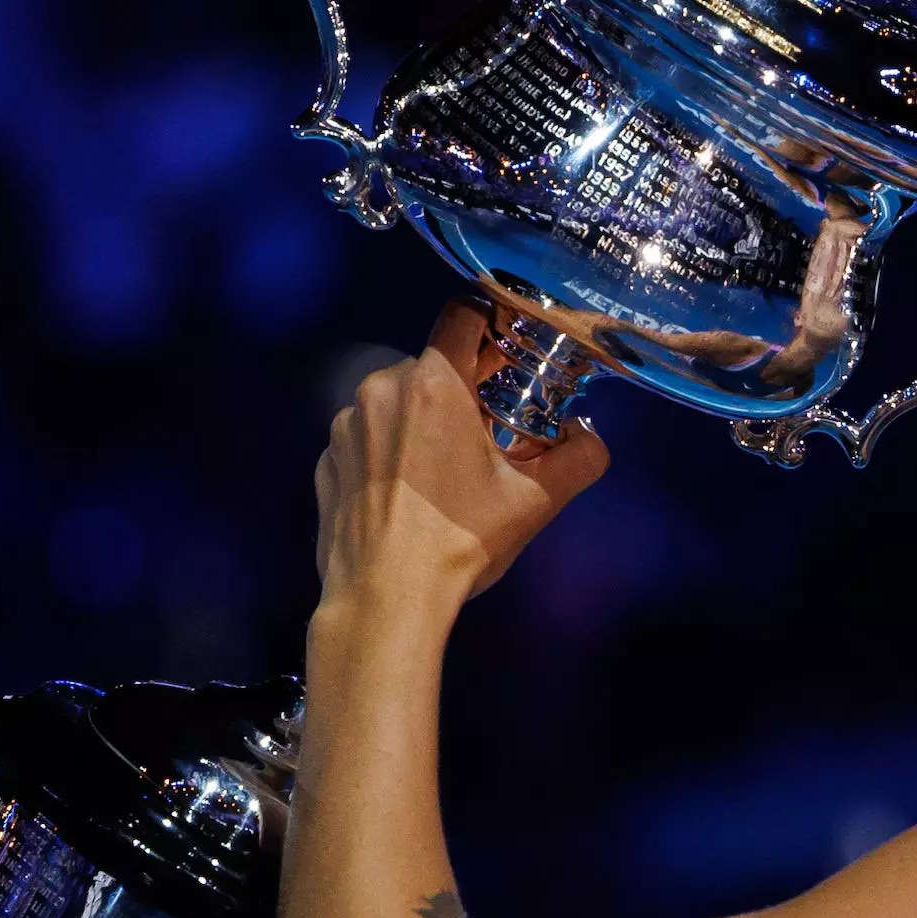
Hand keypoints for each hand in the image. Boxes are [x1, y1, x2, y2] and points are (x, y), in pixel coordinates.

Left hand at [314, 299, 609, 611]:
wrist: (385, 601)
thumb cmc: (460, 542)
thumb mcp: (535, 502)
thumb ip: (579, 459)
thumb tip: (591, 440)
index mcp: (433, 384)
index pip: (463, 316)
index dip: (492, 328)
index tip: (508, 360)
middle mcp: (380, 390)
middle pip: (431, 366)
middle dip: (461, 391)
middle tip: (487, 435)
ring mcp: (344, 426)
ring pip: (395, 402)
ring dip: (421, 423)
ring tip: (443, 475)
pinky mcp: (325, 461)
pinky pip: (365, 439)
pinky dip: (388, 455)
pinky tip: (406, 499)